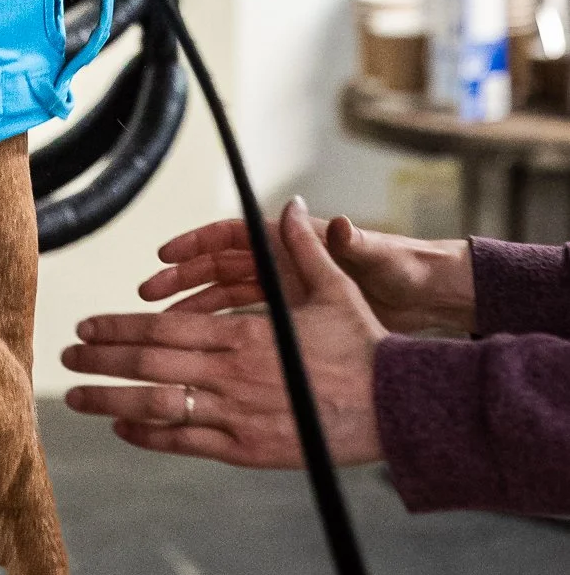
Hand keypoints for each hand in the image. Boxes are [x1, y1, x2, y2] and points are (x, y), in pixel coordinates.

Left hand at [62, 199, 385, 467]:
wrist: (398, 408)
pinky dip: (152, 436)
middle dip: (103, 362)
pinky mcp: (250, 451)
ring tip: (78, 399)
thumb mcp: (333, 287)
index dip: (121, 328)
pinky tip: (125, 430)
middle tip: (66, 359)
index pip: (165, 329)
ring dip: (113, 402)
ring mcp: (238, 417)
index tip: (88, 326)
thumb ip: (302, 247)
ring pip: (161, 409)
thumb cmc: (365, 345)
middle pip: (151, 367)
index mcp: (245, 335)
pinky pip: (189, 444)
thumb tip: (292, 207)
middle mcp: (233, 376)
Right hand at [137, 209, 475, 335]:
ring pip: (220, 301)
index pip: (232, 236)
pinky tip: (194, 352)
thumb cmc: (399, 272)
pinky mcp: (288, 326)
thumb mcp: (374, 259)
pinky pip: (240, 327)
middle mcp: (281, 268)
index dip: (196, 244)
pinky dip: (214, 336)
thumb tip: (336, 222)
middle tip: (149, 294)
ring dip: (188, 310)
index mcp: (293, 245)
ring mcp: (282, 297)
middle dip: (178, 280)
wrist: (424, 307)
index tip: (166, 254)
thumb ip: (349, 244)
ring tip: (159, 326)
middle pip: (215, 269)